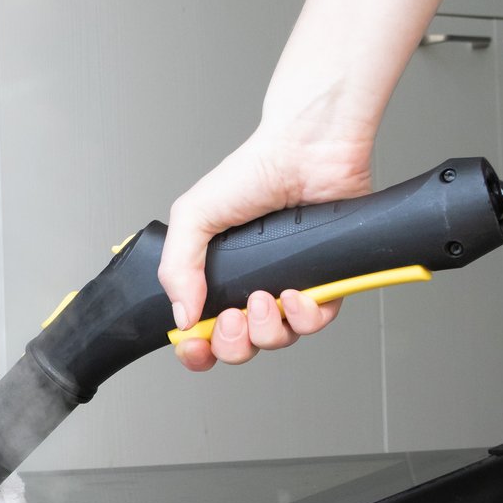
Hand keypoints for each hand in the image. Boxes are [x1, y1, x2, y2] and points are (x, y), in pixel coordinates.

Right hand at [156, 124, 373, 372]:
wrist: (306, 153)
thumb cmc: (254, 173)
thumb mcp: (193, 216)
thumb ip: (177, 268)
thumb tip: (181, 316)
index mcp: (215, 276)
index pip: (200, 332)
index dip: (195, 348)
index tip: (193, 343)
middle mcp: (250, 286)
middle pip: (238, 347)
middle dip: (231, 343)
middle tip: (231, 318)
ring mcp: (287, 286)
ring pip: (275, 340)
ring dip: (266, 329)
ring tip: (263, 298)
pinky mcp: (325, 283)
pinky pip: (314, 323)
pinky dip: (303, 317)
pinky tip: (295, 295)